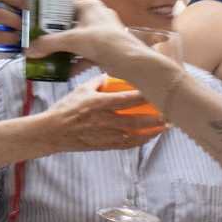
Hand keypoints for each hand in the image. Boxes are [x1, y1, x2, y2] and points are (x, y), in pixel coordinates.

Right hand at [25, 0, 148, 73]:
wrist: (127, 59)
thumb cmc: (100, 41)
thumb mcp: (70, 40)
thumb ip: (48, 44)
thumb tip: (28, 51)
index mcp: (90, 6)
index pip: (65, 7)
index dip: (51, 17)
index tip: (38, 26)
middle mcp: (97, 16)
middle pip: (71, 26)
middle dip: (58, 38)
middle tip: (43, 44)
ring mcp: (103, 32)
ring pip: (79, 41)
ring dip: (67, 51)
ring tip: (52, 59)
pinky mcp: (107, 47)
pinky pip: (88, 53)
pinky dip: (78, 62)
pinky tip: (67, 71)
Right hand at [38, 82, 164, 150]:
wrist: (51, 132)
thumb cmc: (65, 109)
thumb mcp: (80, 91)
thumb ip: (98, 83)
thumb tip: (112, 75)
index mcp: (97, 104)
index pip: (125, 100)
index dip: (143, 97)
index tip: (156, 92)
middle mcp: (102, 121)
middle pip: (134, 121)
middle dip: (154, 119)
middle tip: (169, 114)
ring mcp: (103, 135)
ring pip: (132, 136)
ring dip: (150, 132)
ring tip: (164, 127)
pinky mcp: (102, 146)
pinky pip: (124, 145)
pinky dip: (138, 142)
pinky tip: (147, 137)